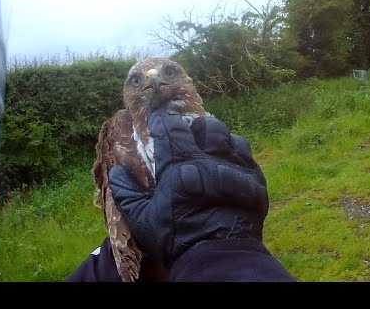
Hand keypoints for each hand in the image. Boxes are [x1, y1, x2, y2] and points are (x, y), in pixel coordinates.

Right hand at [109, 109, 268, 266]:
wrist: (219, 255)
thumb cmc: (176, 237)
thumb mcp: (142, 218)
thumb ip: (126, 192)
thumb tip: (115, 171)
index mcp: (180, 164)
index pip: (170, 129)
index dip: (161, 119)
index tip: (156, 115)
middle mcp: (209, 159)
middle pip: (206, 126)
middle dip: (195, 126)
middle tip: (189, 134)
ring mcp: (235, 167)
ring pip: (229, 136)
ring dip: (218, 137)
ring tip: (211, 144)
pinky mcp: (254, 180)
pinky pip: (247, 154)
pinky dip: (237, 152)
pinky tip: (231, 161)